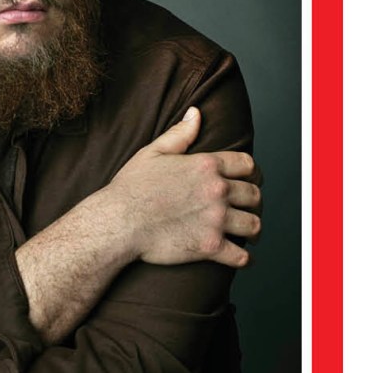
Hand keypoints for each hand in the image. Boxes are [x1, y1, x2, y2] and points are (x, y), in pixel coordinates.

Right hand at [108, 107, 261, 268]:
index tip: (251, 180)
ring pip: (253, 225)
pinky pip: (240, 257)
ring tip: (248, 234)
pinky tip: (239, 258)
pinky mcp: (209, 246)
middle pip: (254, 195)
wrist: (118, 222)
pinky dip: (243, 259)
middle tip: (248, 208)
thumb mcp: (153, 152)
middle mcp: (217, 191)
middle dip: (254, 202)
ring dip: (253, 230)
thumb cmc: (131, 188)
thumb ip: (180, 133)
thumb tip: (196, 113)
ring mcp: (215, 220)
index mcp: (207, 165)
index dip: (253, 173)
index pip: (248, 165)